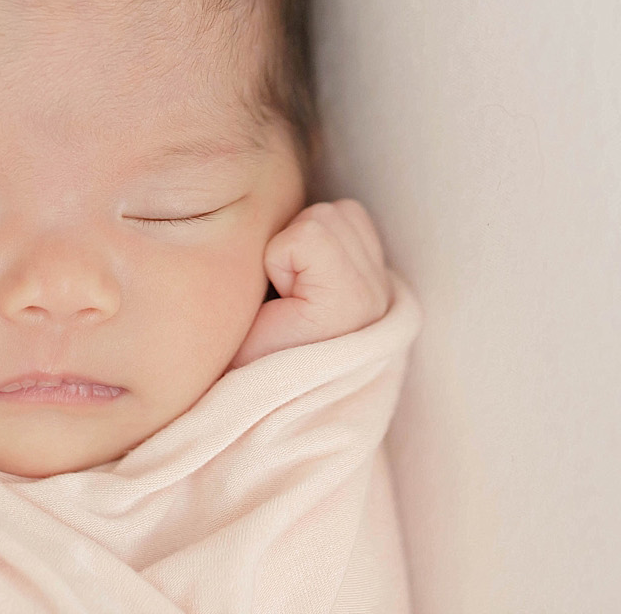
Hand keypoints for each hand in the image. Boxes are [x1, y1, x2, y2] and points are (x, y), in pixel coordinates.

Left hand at [226, 199, 393, 371]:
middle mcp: (387, 298)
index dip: (297, 245)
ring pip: (323, 216)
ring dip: (288, 252)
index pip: (344, 215)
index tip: (285, 299)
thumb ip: (309, 258)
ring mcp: (376, 301)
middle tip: (281, 304)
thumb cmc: (247, 358)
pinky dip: (282, 259)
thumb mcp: (282, 298)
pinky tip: (281, 307)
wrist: (232, 419)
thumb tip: (286, 200)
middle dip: (295, 245)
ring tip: (281, 307)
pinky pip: (307, 236)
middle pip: (334, 212)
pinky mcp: (354, 305)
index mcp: (375, 295)